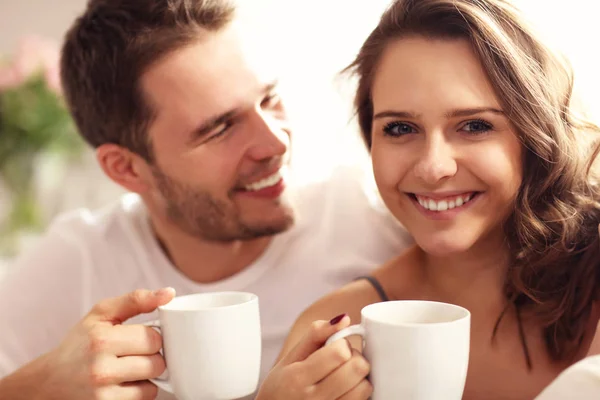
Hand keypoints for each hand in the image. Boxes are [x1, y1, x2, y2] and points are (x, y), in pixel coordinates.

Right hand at [41, 288, 174, 398]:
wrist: (49, 381)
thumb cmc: (80, 343)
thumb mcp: (101, 314)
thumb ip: (136, 300)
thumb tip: (169, 293)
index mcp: (102, 340)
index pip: (154, 338)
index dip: (151, 336)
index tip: (138, 337)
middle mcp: (101, 369)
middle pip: (157, 363)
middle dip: (152, 357)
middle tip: (134, 354)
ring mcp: (103, 394)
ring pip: (153, 386)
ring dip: (147, 377)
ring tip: (128, 369)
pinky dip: (139, 392)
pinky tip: (123, 384)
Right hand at [256, 315, 371, 399]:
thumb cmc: (281, 386)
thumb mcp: (290, 357)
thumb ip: (316, 333)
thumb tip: (345, 318)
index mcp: (298, 377)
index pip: (339, 353)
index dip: (341, 344)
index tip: (334, 347)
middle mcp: (315, 399)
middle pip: (357, 368)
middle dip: (354, 357)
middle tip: (341, 361)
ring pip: (365, 387)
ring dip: (359, 377)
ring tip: (344, 376)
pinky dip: (359, 391)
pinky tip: (347, 389)